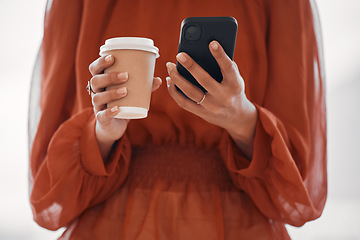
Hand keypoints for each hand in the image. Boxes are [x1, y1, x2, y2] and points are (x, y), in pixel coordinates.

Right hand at [89, 55, 161, 159]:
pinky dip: (109, 111)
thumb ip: (143, 87)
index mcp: (101, 82)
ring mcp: (97, 106)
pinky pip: (102, 115)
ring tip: (125, 91)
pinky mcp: (102, 119)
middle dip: (110, 77)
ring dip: (111, 93)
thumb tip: (158, 79)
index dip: (101, 62)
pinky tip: (118, 108)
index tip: (112, 57)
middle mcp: (96, 92)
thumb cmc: (121, 103)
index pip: (95, 69)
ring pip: (98, 97)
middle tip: (126, 75)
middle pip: (96, 81)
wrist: (113, 125)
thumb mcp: (131, 93)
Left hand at [165, 41, 256, 157]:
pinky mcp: (201, 113)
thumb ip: (224, 66)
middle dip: (191, 66)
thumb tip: (203, 50)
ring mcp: (212, 107)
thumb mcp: (235, 78)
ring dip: (178, 78)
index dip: (220, 55)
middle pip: (205, 80)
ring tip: (170, 66)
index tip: (212, 43)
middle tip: (179, 55)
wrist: (236, 117)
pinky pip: (184, 102)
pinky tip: (170, 80)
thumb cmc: (233, 89)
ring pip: (191, 92)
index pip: (228, 68)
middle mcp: (224, 97)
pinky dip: (175, 91)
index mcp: (235, 85)